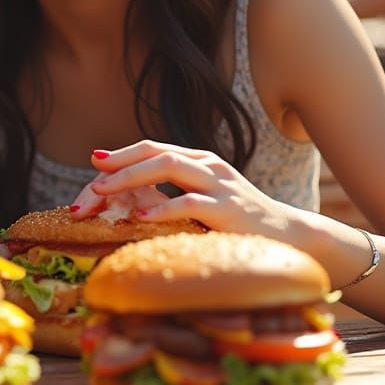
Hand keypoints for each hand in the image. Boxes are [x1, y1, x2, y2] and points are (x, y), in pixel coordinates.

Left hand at [68, 140, 293, 238]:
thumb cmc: (240, 220)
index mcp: (198, 160)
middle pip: (155, 152)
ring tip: (105, 189)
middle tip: (94, 173)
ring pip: (169, 166)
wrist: (290, 235)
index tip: (95, 161)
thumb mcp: (205, 197)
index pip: (153, 148)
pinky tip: (141, 216)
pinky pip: (191, 203)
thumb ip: (176, 189)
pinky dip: (163, 208)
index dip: (123, 154)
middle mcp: (207, 165)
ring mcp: (219, 184)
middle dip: (121, 162)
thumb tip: (133, 196)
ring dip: (131, 176)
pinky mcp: (229, 209)